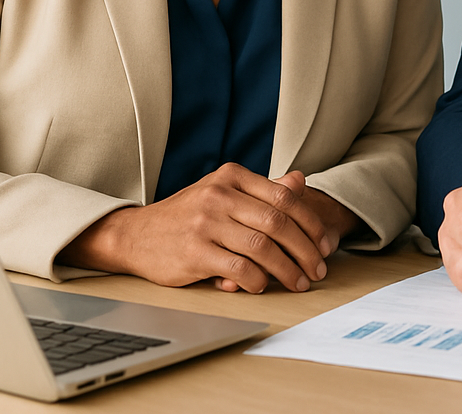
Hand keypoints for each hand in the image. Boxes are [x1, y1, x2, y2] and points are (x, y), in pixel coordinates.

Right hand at [60, 163, 360, 293]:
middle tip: (318, 269)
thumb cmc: (190, 215)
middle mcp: (220, 194)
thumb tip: (301, 182)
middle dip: (305, 249)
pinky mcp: (194, 252)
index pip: (285, 197)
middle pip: (278, 222)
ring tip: (298, 282)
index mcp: (232, 176)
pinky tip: (263, 286)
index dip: (311, 223)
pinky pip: (238, 268)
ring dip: (287, 269)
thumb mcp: (225, 192)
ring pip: (262, 247)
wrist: (136, 234)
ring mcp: (206, 223)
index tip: (324, 244)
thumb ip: (262, 190)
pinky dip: (257, 280)